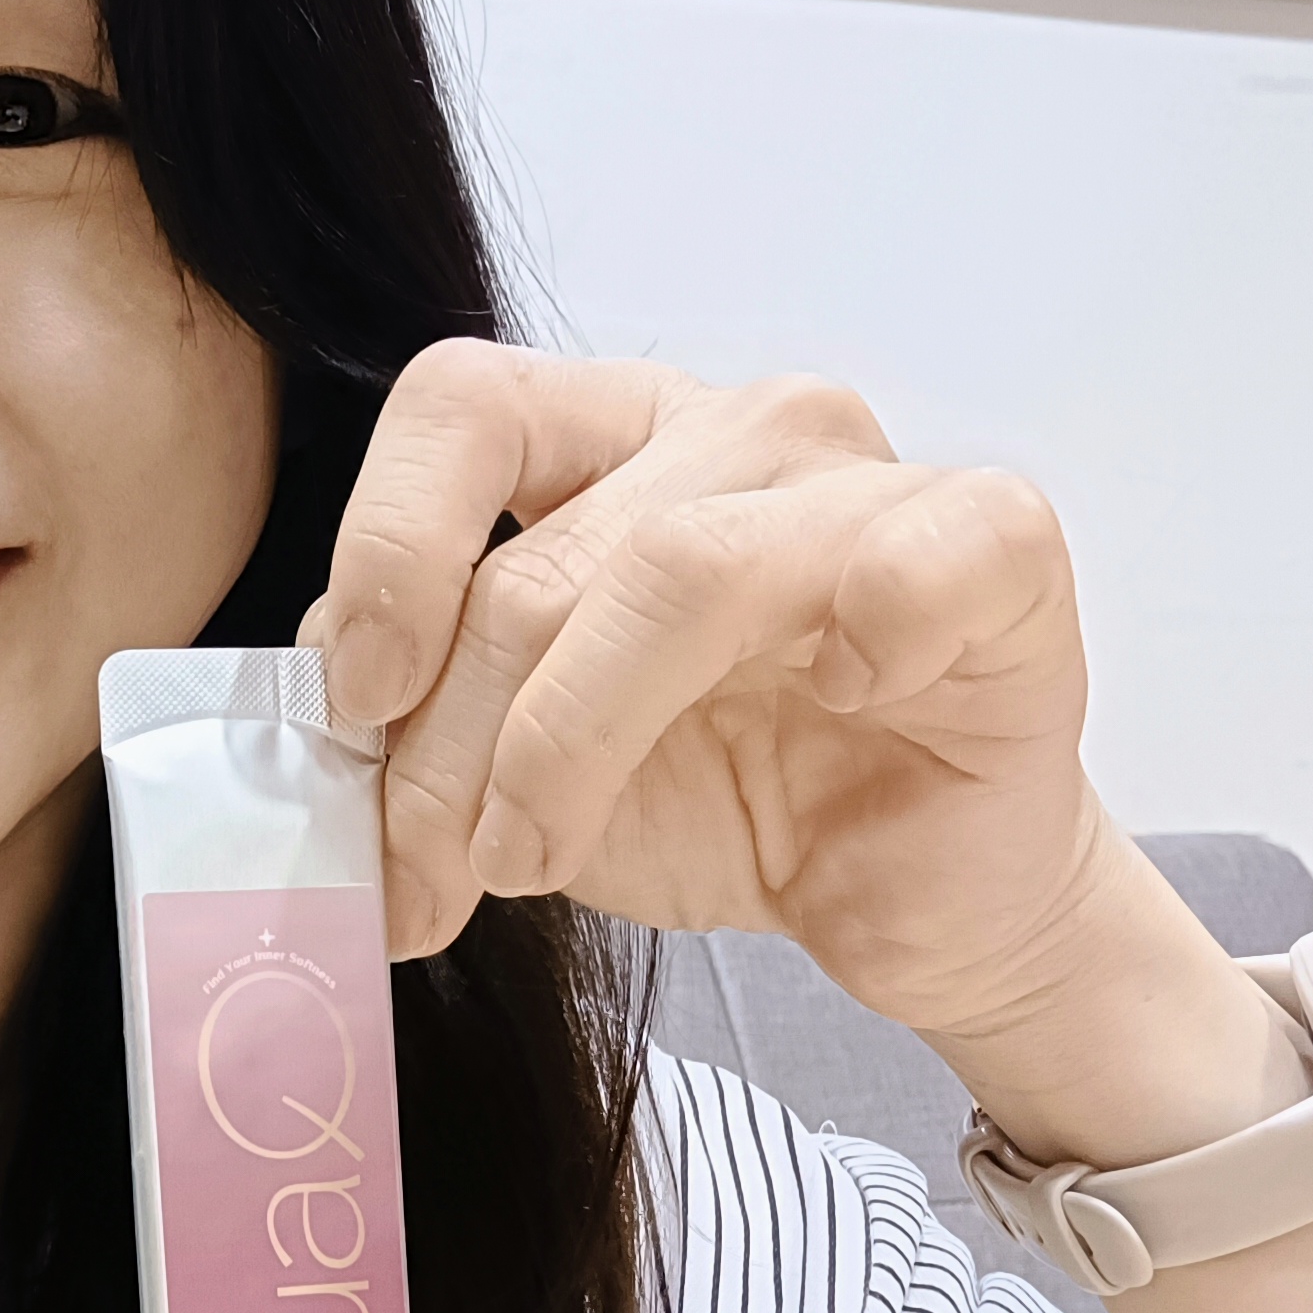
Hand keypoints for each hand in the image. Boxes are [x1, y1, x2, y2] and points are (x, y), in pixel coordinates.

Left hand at [303, 342, 1128, 1062]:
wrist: (906, 902)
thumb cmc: (721, 803)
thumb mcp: (516, 763)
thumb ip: (415, 707)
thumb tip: (314, 718)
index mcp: (606, 442)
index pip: (459, 409)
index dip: (383, 552)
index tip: (352, 708)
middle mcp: (733, 429)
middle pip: (538, 560)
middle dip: (447, 750)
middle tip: (421, 880)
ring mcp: (871, 478)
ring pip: (678, 571)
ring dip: (571, 747)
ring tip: (532, 864)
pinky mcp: (997, 550)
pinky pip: (920, 554)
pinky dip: (866, 634)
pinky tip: (842, 706)